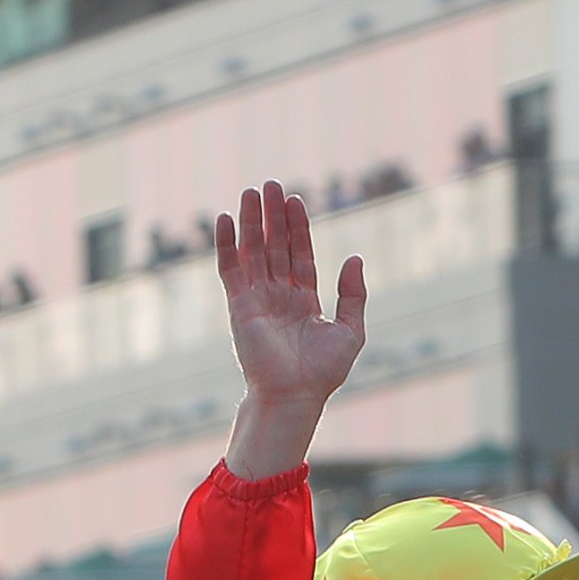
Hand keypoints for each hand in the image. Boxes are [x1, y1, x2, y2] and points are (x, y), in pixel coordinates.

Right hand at [217, 180, 366, 405]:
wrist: (294, 395)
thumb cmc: (322, 372)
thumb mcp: (350, 331)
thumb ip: (353, 295)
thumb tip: (354, 258)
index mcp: (304, 301)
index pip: (300, 255)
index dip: (298, 228)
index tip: (296, 200)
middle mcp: (279, 296)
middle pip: (275, 246)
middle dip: (273, 216)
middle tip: (271, 184)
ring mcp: (257, 299)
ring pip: (253, 251)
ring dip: (251, 221)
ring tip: (251, 191)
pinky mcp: (238, 305)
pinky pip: (230, 269)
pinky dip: (226, 244)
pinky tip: (224, 219)